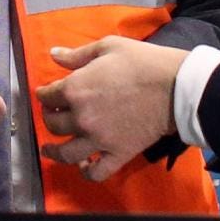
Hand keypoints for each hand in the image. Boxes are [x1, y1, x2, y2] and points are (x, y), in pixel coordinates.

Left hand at [36, 36, 186, 181]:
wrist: (175, 86)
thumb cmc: (141, 61)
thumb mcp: (107, 47)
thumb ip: (76, 55)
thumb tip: (53, 55)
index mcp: (75, 89)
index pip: (47, 96)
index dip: (44, 93)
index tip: (46, 93)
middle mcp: (81, 118)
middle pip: (53, 124)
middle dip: (49, 117)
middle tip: (52, 113)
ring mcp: (98, 140)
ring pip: (66, 153)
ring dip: (54, 150)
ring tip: (50, 148)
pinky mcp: (117, 154)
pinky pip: (96, 172)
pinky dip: (86, 172)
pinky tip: (83, 165)